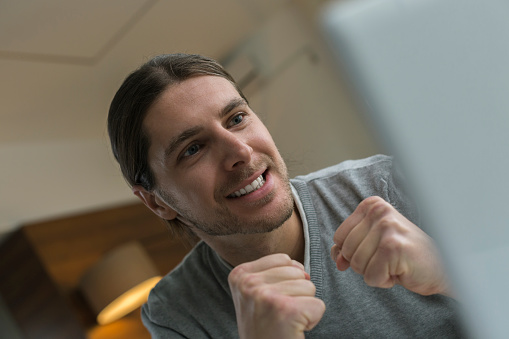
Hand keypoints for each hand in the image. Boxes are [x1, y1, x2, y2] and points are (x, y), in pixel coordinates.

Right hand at [228, 253, 325, 338]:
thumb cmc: (264, 328)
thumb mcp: (255, 294)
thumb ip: (272, 273)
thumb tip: (301, 268)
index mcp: (239, 274)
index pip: (283, 259)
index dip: (286, 282)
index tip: (271, 304)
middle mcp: (248, 282)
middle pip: (298, 270)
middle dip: (297, 294)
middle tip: (279, 315)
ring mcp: (265, 295)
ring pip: (309, 286)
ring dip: (304, 307)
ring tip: (285, 323)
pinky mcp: (285, 310)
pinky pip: (318, 304)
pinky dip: (312, 320)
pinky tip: (294, 330)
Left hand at [330, 196, 450, 295]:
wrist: (443, 268)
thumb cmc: (405, 256)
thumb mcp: (372, 245)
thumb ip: (349, 247)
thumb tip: (337, 258)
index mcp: (371, 205)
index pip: (339, 236)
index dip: (353, 252)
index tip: (377, 251)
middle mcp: (379, 211)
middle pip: (347, 251)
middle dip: (365, 264)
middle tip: (389, 260)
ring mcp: (387, 228)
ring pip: (357, 265)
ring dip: (375, 273)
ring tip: (395, 264)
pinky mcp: (393, 247)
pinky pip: (371, 277)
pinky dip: (384, 281)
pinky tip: (400, 272)